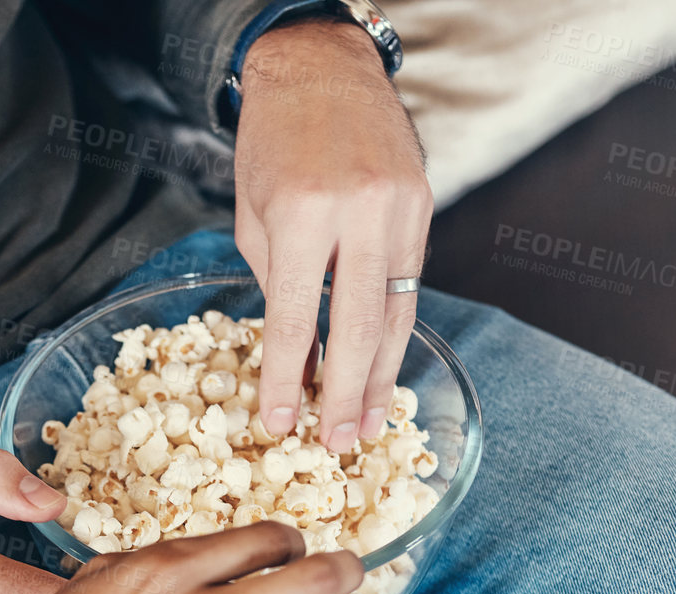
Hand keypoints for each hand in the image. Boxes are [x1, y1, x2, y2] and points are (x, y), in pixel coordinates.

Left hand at [233, 19, 432, 454]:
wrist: (321, 68)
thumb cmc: (273, 142)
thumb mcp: (253, 214)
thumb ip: (276, 283)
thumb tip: (297, 352)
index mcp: (303, 214)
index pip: (296, 319)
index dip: (288, 379)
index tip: (281, 423)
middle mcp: (359, 213)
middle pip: (359, 327)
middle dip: (347, 394)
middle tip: (338, 444)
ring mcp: (400, 209)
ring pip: (397, 312)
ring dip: (381, 376)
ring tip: (367, 425)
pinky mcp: (423, 207)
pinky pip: (409, 283)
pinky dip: (396, 332)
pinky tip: (384, 369)